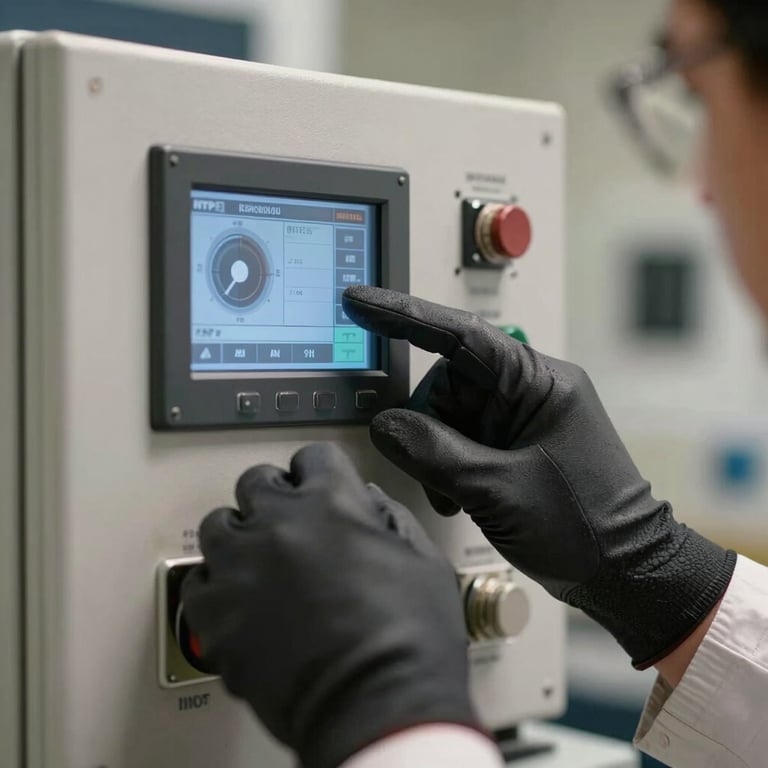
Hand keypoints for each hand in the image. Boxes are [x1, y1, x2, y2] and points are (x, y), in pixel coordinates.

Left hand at [181, 443, 480, 767]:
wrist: (376, 709)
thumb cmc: (409, 643)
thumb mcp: (424, 564)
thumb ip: (392, 520)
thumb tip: (369, 503)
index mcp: (333, 502)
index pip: (313, 456)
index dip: (318, 472)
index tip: (314, 485)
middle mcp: (280, 523)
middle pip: (256, 481)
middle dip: (273, 497)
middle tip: (284, 522)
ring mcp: (241, 567)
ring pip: (217, 525)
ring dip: (238, 536)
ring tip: (253, 560)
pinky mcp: (215, 615)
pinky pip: (197, 583)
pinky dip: (214, 588)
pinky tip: (235, 601)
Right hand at [342, 286, 735, 668]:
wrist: (625, 573)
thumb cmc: (586, 527)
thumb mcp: (499, 490)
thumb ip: (434, 453)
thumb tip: (385, 424)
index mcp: (539, 382)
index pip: (461, 335)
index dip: (404, 316)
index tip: (361, 302)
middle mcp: (529, 391)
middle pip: (447, 382)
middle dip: (428, 425)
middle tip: (436, 473)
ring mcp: (521, 417)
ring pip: (448, 413)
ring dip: (437, 453)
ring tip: (455, 495)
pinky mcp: (514, 442)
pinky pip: (461, 438)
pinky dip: (448, 465)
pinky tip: (461, 496)